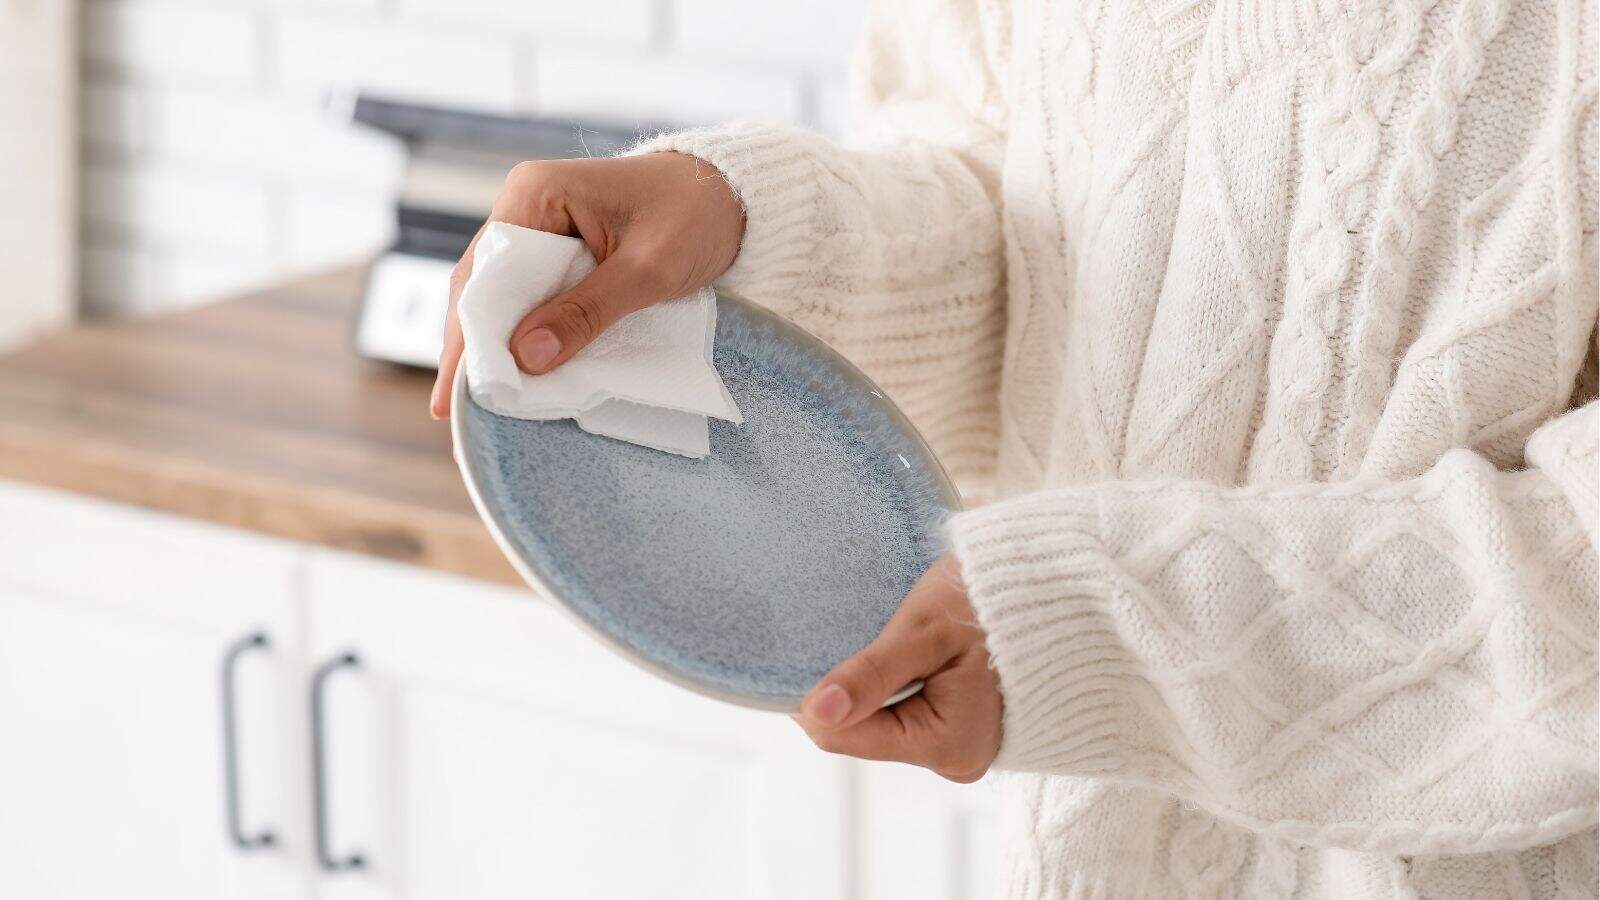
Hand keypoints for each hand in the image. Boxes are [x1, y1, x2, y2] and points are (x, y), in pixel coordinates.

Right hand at [429, 152, 745, 418]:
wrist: (730, 195)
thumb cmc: (695, 218)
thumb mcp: (647, 271)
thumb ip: (587, 312)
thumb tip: (526, 357)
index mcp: (535, 193)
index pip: (484, 272)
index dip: (470, 332)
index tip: (457, 387)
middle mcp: (525, 201)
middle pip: (483, 283)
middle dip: (473, 342)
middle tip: (454, 406)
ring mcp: (539, 222)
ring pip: (502, 291)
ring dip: (496, 339)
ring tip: (481, 396)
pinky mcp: (557, 243)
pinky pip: (529, 290)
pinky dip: (525, 327)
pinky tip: (516, 366)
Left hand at [794, 554, 1001, 782]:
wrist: (1050, 586)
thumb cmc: (992, 600)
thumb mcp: (924, 631)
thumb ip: (869, 675)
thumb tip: (816, 711)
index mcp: (950, 745)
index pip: (846, 737)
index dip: (819, 697)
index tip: (816, 652)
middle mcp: (957, 760)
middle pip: (864, 733)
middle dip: (856, 690)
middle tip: (873, 636)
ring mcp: (962, 748)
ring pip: (883, 722)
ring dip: (876, 685)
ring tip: (900, 642)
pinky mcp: (961, 730)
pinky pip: (907, 715)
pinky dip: (898, 685)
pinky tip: (910, 655)